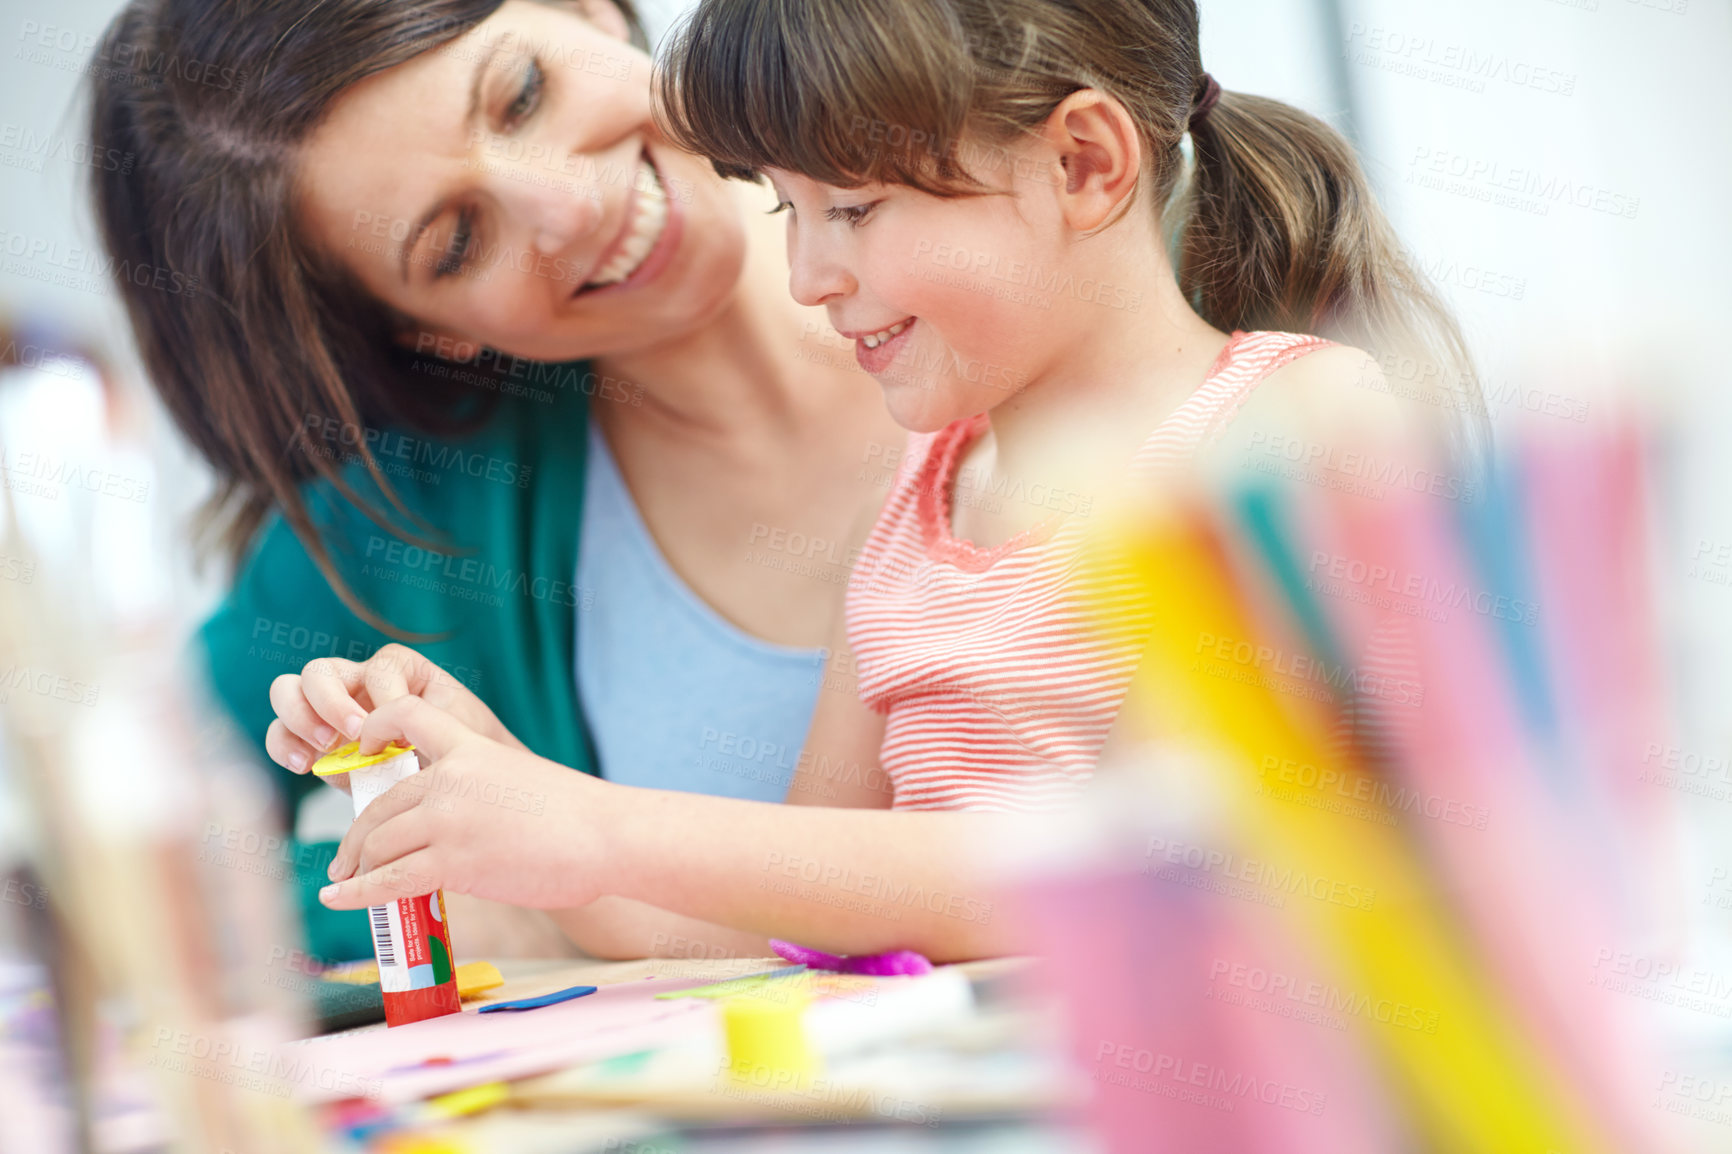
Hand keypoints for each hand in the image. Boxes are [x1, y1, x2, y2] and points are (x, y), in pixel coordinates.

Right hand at [265, 643, 522, 775]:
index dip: (386, 700)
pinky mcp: (315, 743)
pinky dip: (283, 747)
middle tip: (353, 734)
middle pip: (321, 670)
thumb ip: (420, 727)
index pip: (380, 670)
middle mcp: (358, 682)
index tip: (402, 735)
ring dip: (299, 717)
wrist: (460, 780)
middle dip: (330, 700)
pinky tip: (305, 765)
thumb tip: (378, 742)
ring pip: (289, 691)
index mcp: (399, 669)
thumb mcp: (454, 729)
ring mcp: (330, 710)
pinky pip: (281, 735)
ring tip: (325, 746)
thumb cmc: (460, 747)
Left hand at [316, 696, 607, 910]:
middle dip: (357, 837)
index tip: (361, 751)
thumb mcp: (521, 779)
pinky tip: (338, 900)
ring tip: (346, 884)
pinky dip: (356, 894)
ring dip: (356, 868)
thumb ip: (479, 792)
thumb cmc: (579, 816)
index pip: (407, 716)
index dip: (375, 729)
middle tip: (347, 859)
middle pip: (380, 803)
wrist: (607, 836)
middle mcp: (451, 778)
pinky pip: (388, 880)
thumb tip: (455, 830)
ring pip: (378, 843)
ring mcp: (448, 819)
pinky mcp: (452, 861)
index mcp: (472, 747)